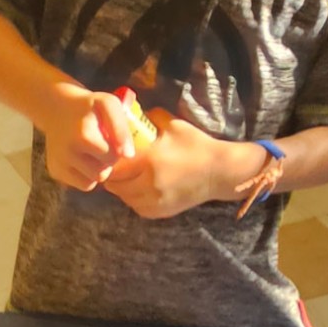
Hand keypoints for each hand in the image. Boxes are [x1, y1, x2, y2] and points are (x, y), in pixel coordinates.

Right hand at [38, 82, 133, 191]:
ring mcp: (58, 164)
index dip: (115, 149)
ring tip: (91, 152)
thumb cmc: (88, 106)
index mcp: (83, 135)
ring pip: (91, 183)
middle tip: (101, 146)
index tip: (109, 138)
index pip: (112, 158)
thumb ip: (121, 128)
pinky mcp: (55, 172)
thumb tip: (128, 155)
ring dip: (96, 170)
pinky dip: (85, 175)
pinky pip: (81, 184)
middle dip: (105, 162)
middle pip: (101, 174)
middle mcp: (67, 152)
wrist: (56, 107)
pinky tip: (82, 158)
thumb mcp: (108, 104)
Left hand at [103, 108, 222, 218]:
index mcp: (149, 161)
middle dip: (112, 175)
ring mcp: (155, 201)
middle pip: (114, 184)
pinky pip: (137, 207)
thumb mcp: (173, 125)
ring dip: (121, 187)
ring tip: (128, 176)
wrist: (220, 172)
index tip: (109, 154)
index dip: (107, 160)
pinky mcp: (161, 211)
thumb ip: (150, 117)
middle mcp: (148, 184)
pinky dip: (134, 198)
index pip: (113, 166)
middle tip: (115, 166)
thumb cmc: (196, 145)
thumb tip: (131, 114)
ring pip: (124, 197)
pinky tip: (139, 187)